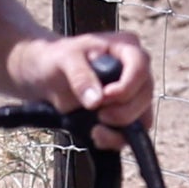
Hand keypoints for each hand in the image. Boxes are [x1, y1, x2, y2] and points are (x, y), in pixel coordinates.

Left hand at [19, 30, 153, 140]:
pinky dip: (116, 139)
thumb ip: (81, 76)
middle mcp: (135, 71)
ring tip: (96, 129)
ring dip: (122, 128)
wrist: (43, 76)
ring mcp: (132, 94)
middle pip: (145, 95)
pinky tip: (97, 134)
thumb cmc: (56, 59)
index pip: (140, 67)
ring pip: (144, 117)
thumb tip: (97, 101)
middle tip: (99, 114)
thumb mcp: (64, 59)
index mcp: (126, 48)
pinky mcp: (124, 115)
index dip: (126, 86)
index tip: (104, 97)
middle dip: (123, 111)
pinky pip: (132, 133)